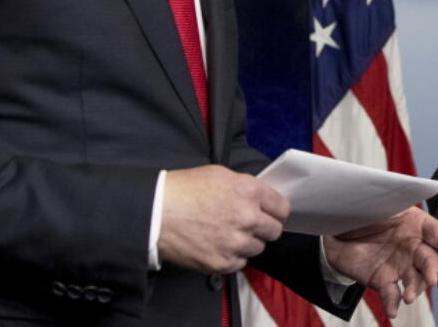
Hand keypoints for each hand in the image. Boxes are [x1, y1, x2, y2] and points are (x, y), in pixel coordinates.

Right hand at [158, 165, 288, 273]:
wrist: (155, 213)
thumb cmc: (183, 189)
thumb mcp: (220, 174)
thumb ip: (245, 187)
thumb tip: (260, 199)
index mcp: (249, 191)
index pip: (282, 207)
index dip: (275, 210)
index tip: (269, 213)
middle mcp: (247, 217)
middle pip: (274, 230)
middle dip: (263, 228)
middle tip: (249, 225)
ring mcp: (235, 242)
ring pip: (258, 248)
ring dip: (247, 243)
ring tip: (228, 234)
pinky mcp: (222, 262)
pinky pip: (240, 263)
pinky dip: (232, 257)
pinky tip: (218, 245)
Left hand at [323, 206, 437, 318]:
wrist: (335, 228)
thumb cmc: (361, 208)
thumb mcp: (376, 199)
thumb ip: (392, 199)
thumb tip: (409, 191)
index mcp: (415, 223)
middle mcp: (412, 246)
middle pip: (430, 260)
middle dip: (433, 271)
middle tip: (431, 280)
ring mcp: (399, 265)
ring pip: (415, 280)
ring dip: (414, 290)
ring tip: (407, 297)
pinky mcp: (383, 280)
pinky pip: (391, 294)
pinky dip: (393, 304)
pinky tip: (392, 311)